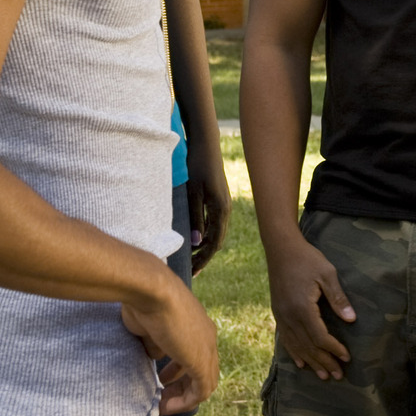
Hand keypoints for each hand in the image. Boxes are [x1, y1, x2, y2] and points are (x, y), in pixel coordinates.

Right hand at [120, 268, 218, 415]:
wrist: (153, 291)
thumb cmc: (146, 303)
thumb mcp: (149, 327)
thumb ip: (155, 343)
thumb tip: (155, 355)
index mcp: (196, 324)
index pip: (194, 353)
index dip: (178, 369)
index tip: (161, 379)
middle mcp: (207, 336)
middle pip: (202, 369)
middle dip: (182, 385)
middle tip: (162, 394)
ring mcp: (207, 348)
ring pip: (204, 382)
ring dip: (184, 396)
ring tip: (164, 404)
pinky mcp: (201, 361)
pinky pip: (201, 390)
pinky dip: (186, 402)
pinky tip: (167, 407)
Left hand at [184, 148, 232, 273]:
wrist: (205, 143)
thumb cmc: (197, 166)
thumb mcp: (193, 193)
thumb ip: (195, 217)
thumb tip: (197, 242)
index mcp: (221, 210)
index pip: (214, 243)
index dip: (203, 260)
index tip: (192, 272)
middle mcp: (225, 209)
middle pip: (217, 241)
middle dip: (204, 257)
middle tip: (190, 270)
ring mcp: (223, 204)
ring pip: (216, 233)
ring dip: (205, 246)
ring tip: (191, 259)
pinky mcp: (219, 199)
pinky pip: (214, 223)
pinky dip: (205, 234)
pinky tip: (194, 239)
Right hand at [267, 237, 356, 379]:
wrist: (281, 249)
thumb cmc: (307, 259)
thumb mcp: (327, 274)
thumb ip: (338, 298)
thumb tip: (351, 319)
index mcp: (303, 308)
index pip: (320, 337)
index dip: (334, 349)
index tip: (347, 358)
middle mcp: (289, 316)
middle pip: (308, 346)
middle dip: (324, 361)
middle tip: (338, 376)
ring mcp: (281, 316)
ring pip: (296, 345)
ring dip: (311, 361)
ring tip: (322, 375)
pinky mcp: (278, 313)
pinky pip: (285, 338)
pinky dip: (294, 352)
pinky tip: (300, 363)